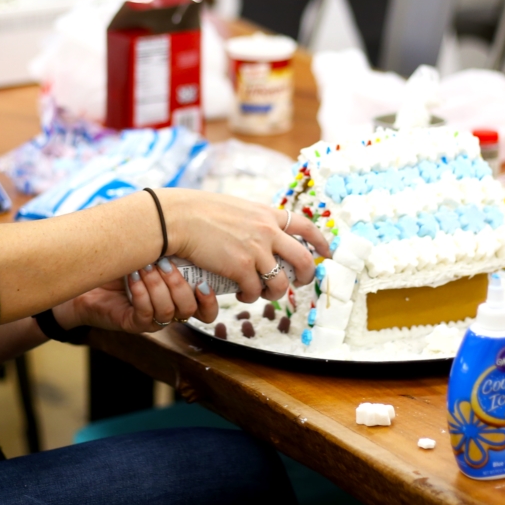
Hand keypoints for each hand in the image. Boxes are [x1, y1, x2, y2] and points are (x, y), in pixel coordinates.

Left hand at [62, 262, 216, 333]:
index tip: (202, 282)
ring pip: (168, 311)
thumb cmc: (125, 259)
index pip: (207, 311)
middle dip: (178, 285)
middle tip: (164, 263)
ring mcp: (151, 319)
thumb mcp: (154, 251)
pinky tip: (133, 277)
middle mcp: (170, 310)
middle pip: (189, 309)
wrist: (89, 274)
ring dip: (157, 286)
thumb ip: (175, 249)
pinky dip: (141, 293)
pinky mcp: (132, 324)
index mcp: (181, 296)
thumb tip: (192, 231)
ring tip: (145, 266)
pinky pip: (145, 313)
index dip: (209, 301)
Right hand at [157, 189, 331, 303]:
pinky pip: (254, 292)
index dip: (320, 242)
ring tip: (263, 293)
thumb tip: (262, 233)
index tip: (326, 252)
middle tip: (297, 283)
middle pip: (303, 260)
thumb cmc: (199, 212)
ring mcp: (255, 251)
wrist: (177, 218)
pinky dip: (249, 297)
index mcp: (267, 214)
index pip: (306, 227)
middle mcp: (267, 231)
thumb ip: (254, 220)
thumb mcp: (236, 208)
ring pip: (281, 283)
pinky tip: (241, 294)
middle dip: (305, 276)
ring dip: (274, 293)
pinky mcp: (240, 268)